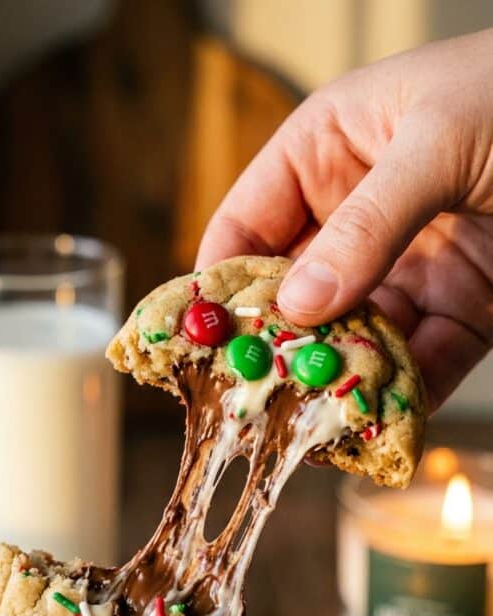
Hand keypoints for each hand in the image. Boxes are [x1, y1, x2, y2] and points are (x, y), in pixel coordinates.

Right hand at [197, 30, 492, 411]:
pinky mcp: (463, 306)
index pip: (247, 227)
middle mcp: (358, 217)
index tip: (199, 341)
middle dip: (278, 349)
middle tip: (254, 400)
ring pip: (356, 338)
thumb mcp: (434, 143)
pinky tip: (383, 421)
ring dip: (340, 381)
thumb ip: (367, 224)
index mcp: (328, 153)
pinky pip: (424, 359)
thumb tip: (300, 306)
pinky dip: (406, 394)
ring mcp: (409, 266)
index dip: (221, 285)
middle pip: (296, 296)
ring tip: (314, 425)